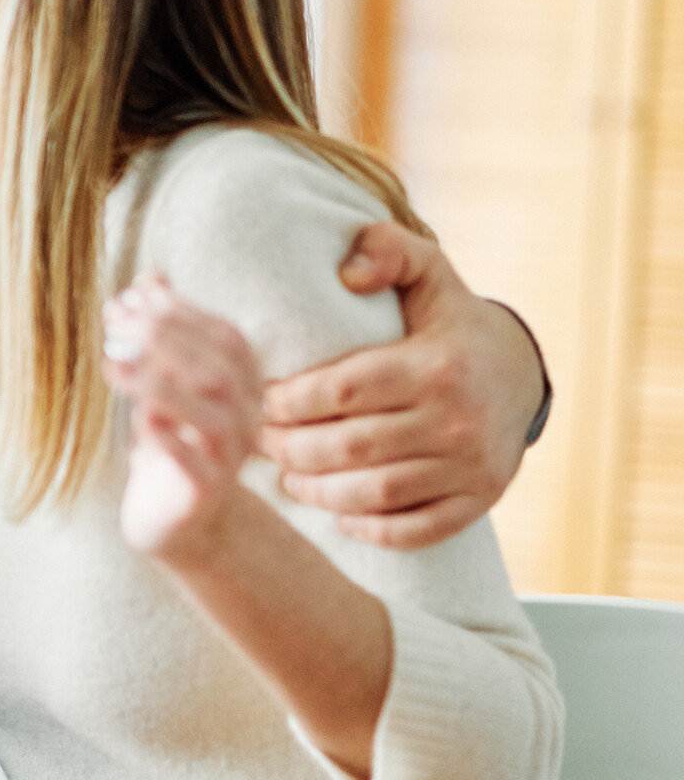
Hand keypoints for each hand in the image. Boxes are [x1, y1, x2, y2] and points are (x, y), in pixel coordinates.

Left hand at [104, 279, 264, 561]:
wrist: (177, 518)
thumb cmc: (168, 436)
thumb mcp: (162, 380)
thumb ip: (161, 332)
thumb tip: (149, 278)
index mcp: (243, 384)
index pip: (226, 337)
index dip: (183, 312)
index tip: (133, 294)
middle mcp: (248, 418)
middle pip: (220, 371)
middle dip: (165, 339)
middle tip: (114, 321)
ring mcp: (232, 459)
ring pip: (213, 416)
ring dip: (161, 384)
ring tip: (113, 363)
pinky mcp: (208, 494)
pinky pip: (197, 465)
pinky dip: (169, 439)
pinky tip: (139, 421)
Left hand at [259, 223, 547, 548]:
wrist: (520, 372)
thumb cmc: (448, 319)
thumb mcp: (425, 269)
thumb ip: (385, 250)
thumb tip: (346, 275)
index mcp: (437, 364)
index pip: (343, 390)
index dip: (290, 401)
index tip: (259, 400)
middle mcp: (458, 419)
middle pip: (352, 446)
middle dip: (292, 448)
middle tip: (259, 442)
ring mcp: (473, 466)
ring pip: (378, 492)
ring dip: (320, 492)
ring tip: (286, 477)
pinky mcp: (480, 499)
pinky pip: (418, 529)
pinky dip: (372, 528)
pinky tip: (338, 514)